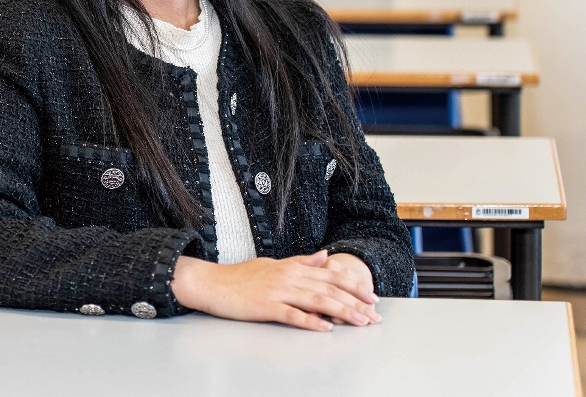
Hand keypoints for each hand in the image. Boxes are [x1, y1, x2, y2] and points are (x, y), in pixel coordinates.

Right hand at [171, 251, 380, 331]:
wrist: (210, 282)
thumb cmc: (239, 276)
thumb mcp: (273, 264)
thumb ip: (300, 261)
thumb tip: (324, 256)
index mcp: (291, 267)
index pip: (330, 276)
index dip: (353, 286)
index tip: (372, 296)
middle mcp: (288, 276)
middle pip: (329, 289)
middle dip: (355, 302)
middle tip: (375, 314)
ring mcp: (277, 291)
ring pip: (317, 301)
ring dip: (341, 312)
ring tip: (360, 322)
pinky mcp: (265, 306)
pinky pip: (292, 315)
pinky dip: (310, 322)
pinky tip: (325, 328)